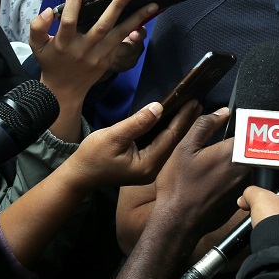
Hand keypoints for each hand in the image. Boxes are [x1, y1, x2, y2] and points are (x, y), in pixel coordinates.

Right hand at [31, 0, 157, 101]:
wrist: (64, 90)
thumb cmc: (51, 62)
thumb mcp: (36, 46)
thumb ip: (38, 27)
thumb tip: (49, 10)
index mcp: (64, 43)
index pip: (69, 20)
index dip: (73, 2)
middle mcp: (84, 49)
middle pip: (102, 26)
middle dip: (116, 8)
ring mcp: (99, 55)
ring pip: (119, 35)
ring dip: (137, 19)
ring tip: (152, 5)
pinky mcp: (108, 59)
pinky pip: (122, 42)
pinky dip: (135, 30)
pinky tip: (146, 18)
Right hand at [66, 99, 201, 190]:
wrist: (79, 176)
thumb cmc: (92, 157)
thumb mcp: (113, 137)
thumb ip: (137, 123)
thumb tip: (158, 107)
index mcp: (148, 165)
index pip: (170, 137)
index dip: (182, 118)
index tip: (193, 101)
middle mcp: (153, 169)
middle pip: (174, 141)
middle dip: (187, 122)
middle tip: (200, 103)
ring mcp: (150, 168)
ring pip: (169, 143)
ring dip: (179, 126)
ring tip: (192, 109)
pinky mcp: (145, 164)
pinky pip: (161, 145)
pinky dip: (168, 131)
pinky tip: (174, 121)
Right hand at [149, 108, 247, 235]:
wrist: (178, 221)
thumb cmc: (179, 184)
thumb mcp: (185, 148)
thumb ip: (205, 125)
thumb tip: (223, 112)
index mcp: (234, 152)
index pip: (250, 129)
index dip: (243, 123)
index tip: (236, 122)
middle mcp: (246, 168)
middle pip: (251, 146)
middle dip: (242, 141)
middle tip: (221, 144)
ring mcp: (245, 185)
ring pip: (247, 163)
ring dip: (238, 159)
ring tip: (215, 163)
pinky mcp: (241, 197)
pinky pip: (242, 179)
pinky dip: (233, 176)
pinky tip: (214, 180)